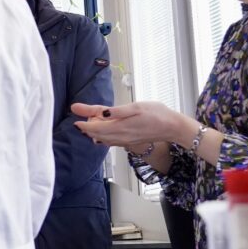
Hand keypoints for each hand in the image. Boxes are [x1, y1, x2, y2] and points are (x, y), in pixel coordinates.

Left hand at [71, 101, 190, 147]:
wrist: (172, 128)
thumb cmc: (157, 114)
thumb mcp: (136, 107)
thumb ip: (117, 110)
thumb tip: (101, 112)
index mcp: (120, 128)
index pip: (95, 128)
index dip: (83, 124)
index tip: (75, 118)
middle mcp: (121, 137)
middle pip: (97, 134)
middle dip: (87, 127)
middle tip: (81, 115)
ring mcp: (125, 141)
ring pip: (103, 139)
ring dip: (94, 131)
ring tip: (90, 121)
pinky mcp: (129, 141)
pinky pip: (111, 141)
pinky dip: (103, 135)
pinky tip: (103, 130)